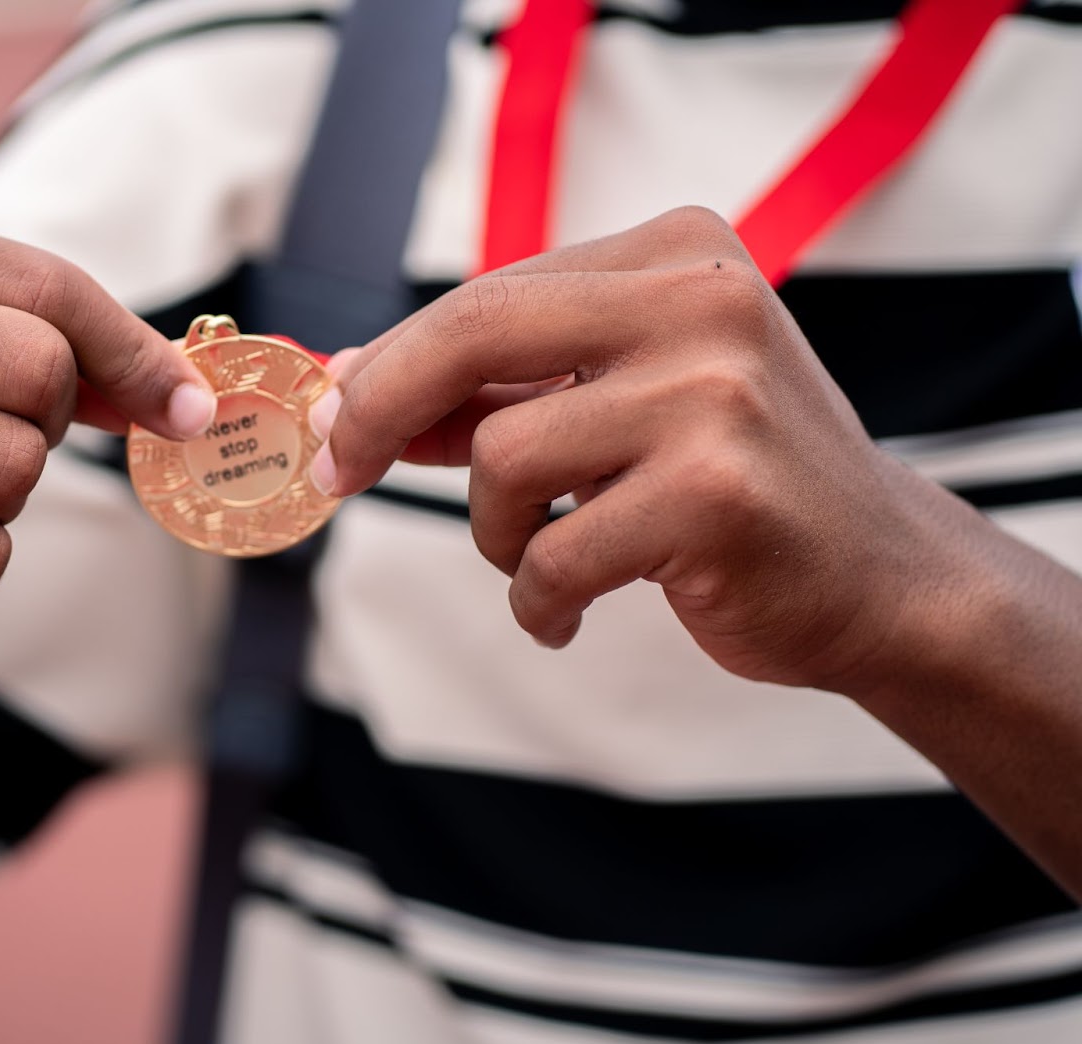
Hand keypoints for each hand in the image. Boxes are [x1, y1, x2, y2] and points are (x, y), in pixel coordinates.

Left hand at [313, 206, 957, 695]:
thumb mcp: (622, 404)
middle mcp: (700, 301)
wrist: (884, 576)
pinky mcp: (716, 493)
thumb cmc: (732, 485)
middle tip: (340, 472)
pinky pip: (552, 554)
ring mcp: (714, 394)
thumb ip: (502, 386)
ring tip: (550, 557)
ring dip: (498, 532)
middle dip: (381, 410)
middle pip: (472, 335)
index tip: (336, 419)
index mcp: (676, 254)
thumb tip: (352, 391)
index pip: (487, 295)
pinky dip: (538, 598)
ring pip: (503, 457)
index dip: (390, 364)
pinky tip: (568, 612)